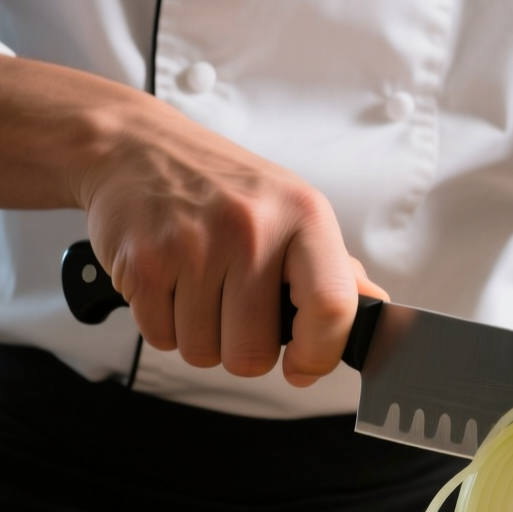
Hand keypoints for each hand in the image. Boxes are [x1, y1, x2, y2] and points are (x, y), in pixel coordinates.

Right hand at [77, 112, 384, 385]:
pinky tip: (170, 283)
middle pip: (253, 354)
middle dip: (243, 349)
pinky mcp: (142, 263)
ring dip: (201, 336)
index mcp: (303, 216)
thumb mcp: (292, 210)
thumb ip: (336, 268)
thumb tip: (376, 310)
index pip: (332, 308)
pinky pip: (162, 338)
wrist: (136, 146)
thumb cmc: (223, 185)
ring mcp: (193, 246)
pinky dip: (165, 324)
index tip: (302, 365)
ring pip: (204, 353)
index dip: (319, 354)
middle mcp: (251, 228)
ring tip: (199, 287)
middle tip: (235, 309)